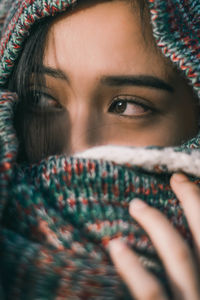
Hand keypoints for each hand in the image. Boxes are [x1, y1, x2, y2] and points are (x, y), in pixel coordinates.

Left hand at [108, 173, 199, 299]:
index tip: (182, 180)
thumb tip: (166, 231)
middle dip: (192, 201)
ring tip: (136, 205)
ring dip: (158, 223)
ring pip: (178, 255)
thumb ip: (180, 262)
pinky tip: (117, 247)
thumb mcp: (186, 286)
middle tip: (174, 179)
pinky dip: (133, 267)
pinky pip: (150, 290)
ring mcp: (187, 299)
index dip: (198, 202)